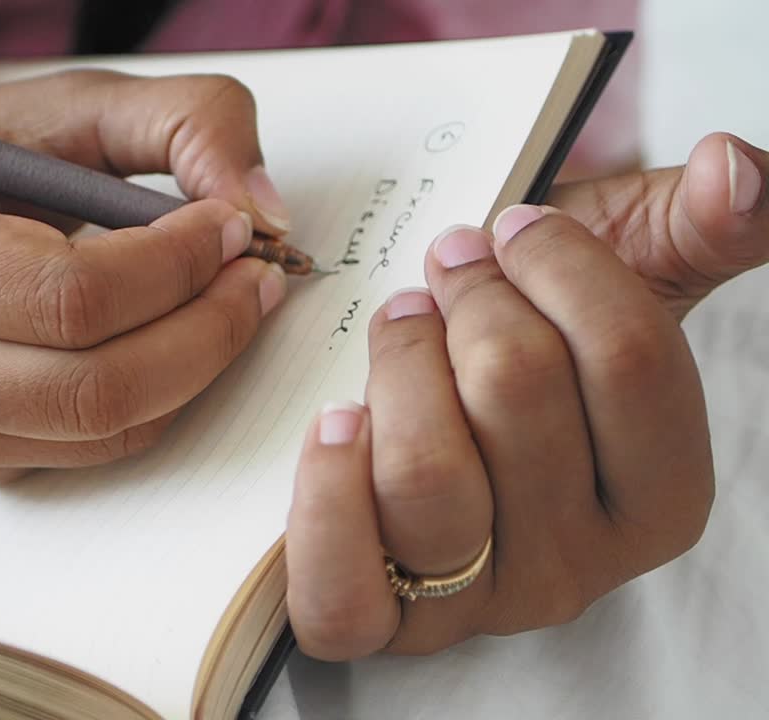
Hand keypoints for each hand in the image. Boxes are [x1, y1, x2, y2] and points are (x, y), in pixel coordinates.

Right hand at [0, 71, 290, 482]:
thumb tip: (262, 208)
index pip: (63, 296)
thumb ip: (177, 121)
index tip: (230, 228)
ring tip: (228, 306)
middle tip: (254, 281)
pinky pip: (85, 454)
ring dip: (192, 372)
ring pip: (94, 433)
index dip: (173, 269)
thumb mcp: (61, 107)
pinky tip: (171, 345)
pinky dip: (155, 403)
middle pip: (86, 388)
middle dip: (204, 334)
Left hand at [286, 132, 768, 659]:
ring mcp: (472, 602)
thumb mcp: (629, 273)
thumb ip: (704, 225)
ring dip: (399, 364)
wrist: (442, 401)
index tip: (513, 226)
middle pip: (517, 395)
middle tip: (446, 271)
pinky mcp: (378, 621)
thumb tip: (739, 171)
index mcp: (662, 496)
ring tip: (399, 325)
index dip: (558, 264)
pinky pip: (343, 589)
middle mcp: (577, 567)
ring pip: (426, 475)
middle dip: (470, 299)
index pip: (630, 358)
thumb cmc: (533, 338)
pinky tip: (338, 419)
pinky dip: (329, 491)